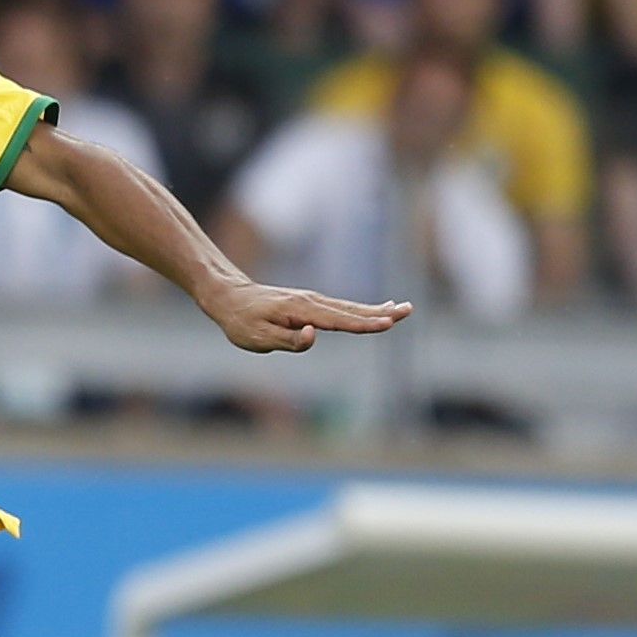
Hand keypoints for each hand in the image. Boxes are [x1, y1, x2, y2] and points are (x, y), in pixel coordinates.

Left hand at [202, 281, 415, 354]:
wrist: (228, 297)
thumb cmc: (241, 321)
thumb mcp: (258, 338)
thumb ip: (288, 340)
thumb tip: (314, 335)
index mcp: (301, 311)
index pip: (339, 320)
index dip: (364, 323)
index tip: (387, 323)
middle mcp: (311, 302)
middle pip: (352, 310)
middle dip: (381, 312)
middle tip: (408, 311)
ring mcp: (312, 300)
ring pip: (350, 307)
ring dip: (377, 309)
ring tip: (402, 309)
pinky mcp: (310, 303)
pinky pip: (342, 307)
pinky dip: (363, 308)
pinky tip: (377, 309)